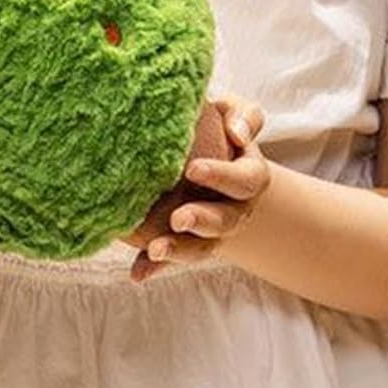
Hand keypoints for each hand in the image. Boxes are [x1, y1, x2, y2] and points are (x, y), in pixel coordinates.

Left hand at [127, 95, 269, 282]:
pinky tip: (137, 273)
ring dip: (180, 251)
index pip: (243, 180)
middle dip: (202, 220)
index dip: (221, 176)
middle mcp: (235, 210)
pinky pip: (174, 259)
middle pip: (225, 220)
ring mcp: (212, 232)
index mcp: (250, 178)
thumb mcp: (236, 115)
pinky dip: (155, 268)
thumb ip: (245, 117)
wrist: (215, 160)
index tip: (193, 169)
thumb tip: (239, 135)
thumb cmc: (222, 130)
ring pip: (202, 247)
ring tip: (156, 250)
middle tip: (178, 218)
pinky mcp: (187, 244)